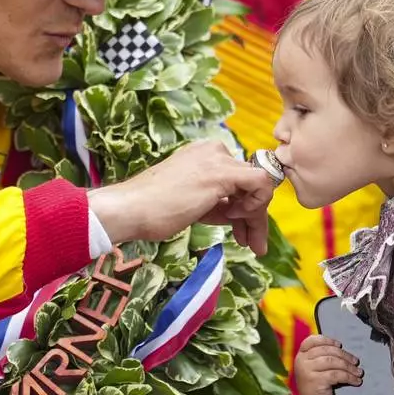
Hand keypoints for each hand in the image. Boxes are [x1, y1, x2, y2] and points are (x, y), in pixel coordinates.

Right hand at [87, 140, 274, 253]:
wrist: (132, 209)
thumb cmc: (153, 209)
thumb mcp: (192, 203)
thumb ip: (217, 204)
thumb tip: (239, 214)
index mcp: (204, 154)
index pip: (238, 179)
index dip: (244, 206)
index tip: (240, 229)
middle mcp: (214, 151)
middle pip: (249, 184)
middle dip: (254, 216)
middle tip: (253, 243)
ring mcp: (218, 159)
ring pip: (257, 186)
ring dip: (257, 218)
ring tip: (252, 243)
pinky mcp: (223, 173)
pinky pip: (261, 184)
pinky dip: (256, 206)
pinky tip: (238, 220)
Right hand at [295, 335, 362, 394]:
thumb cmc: (320, 388)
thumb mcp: (316, 369)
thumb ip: (321, 356)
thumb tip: (340, 346)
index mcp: (300, 356)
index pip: (311, 341)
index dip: (327, 340)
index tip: (340, 345)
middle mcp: (301, 362)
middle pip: (326, 351)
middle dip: (344, 355)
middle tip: (356, 361)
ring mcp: (306, 371)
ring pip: (332, 361)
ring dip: (348, 366)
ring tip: (358, 372)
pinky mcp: (315, 381)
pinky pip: (336, 374)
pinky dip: (349, 377)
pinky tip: (356, 381)